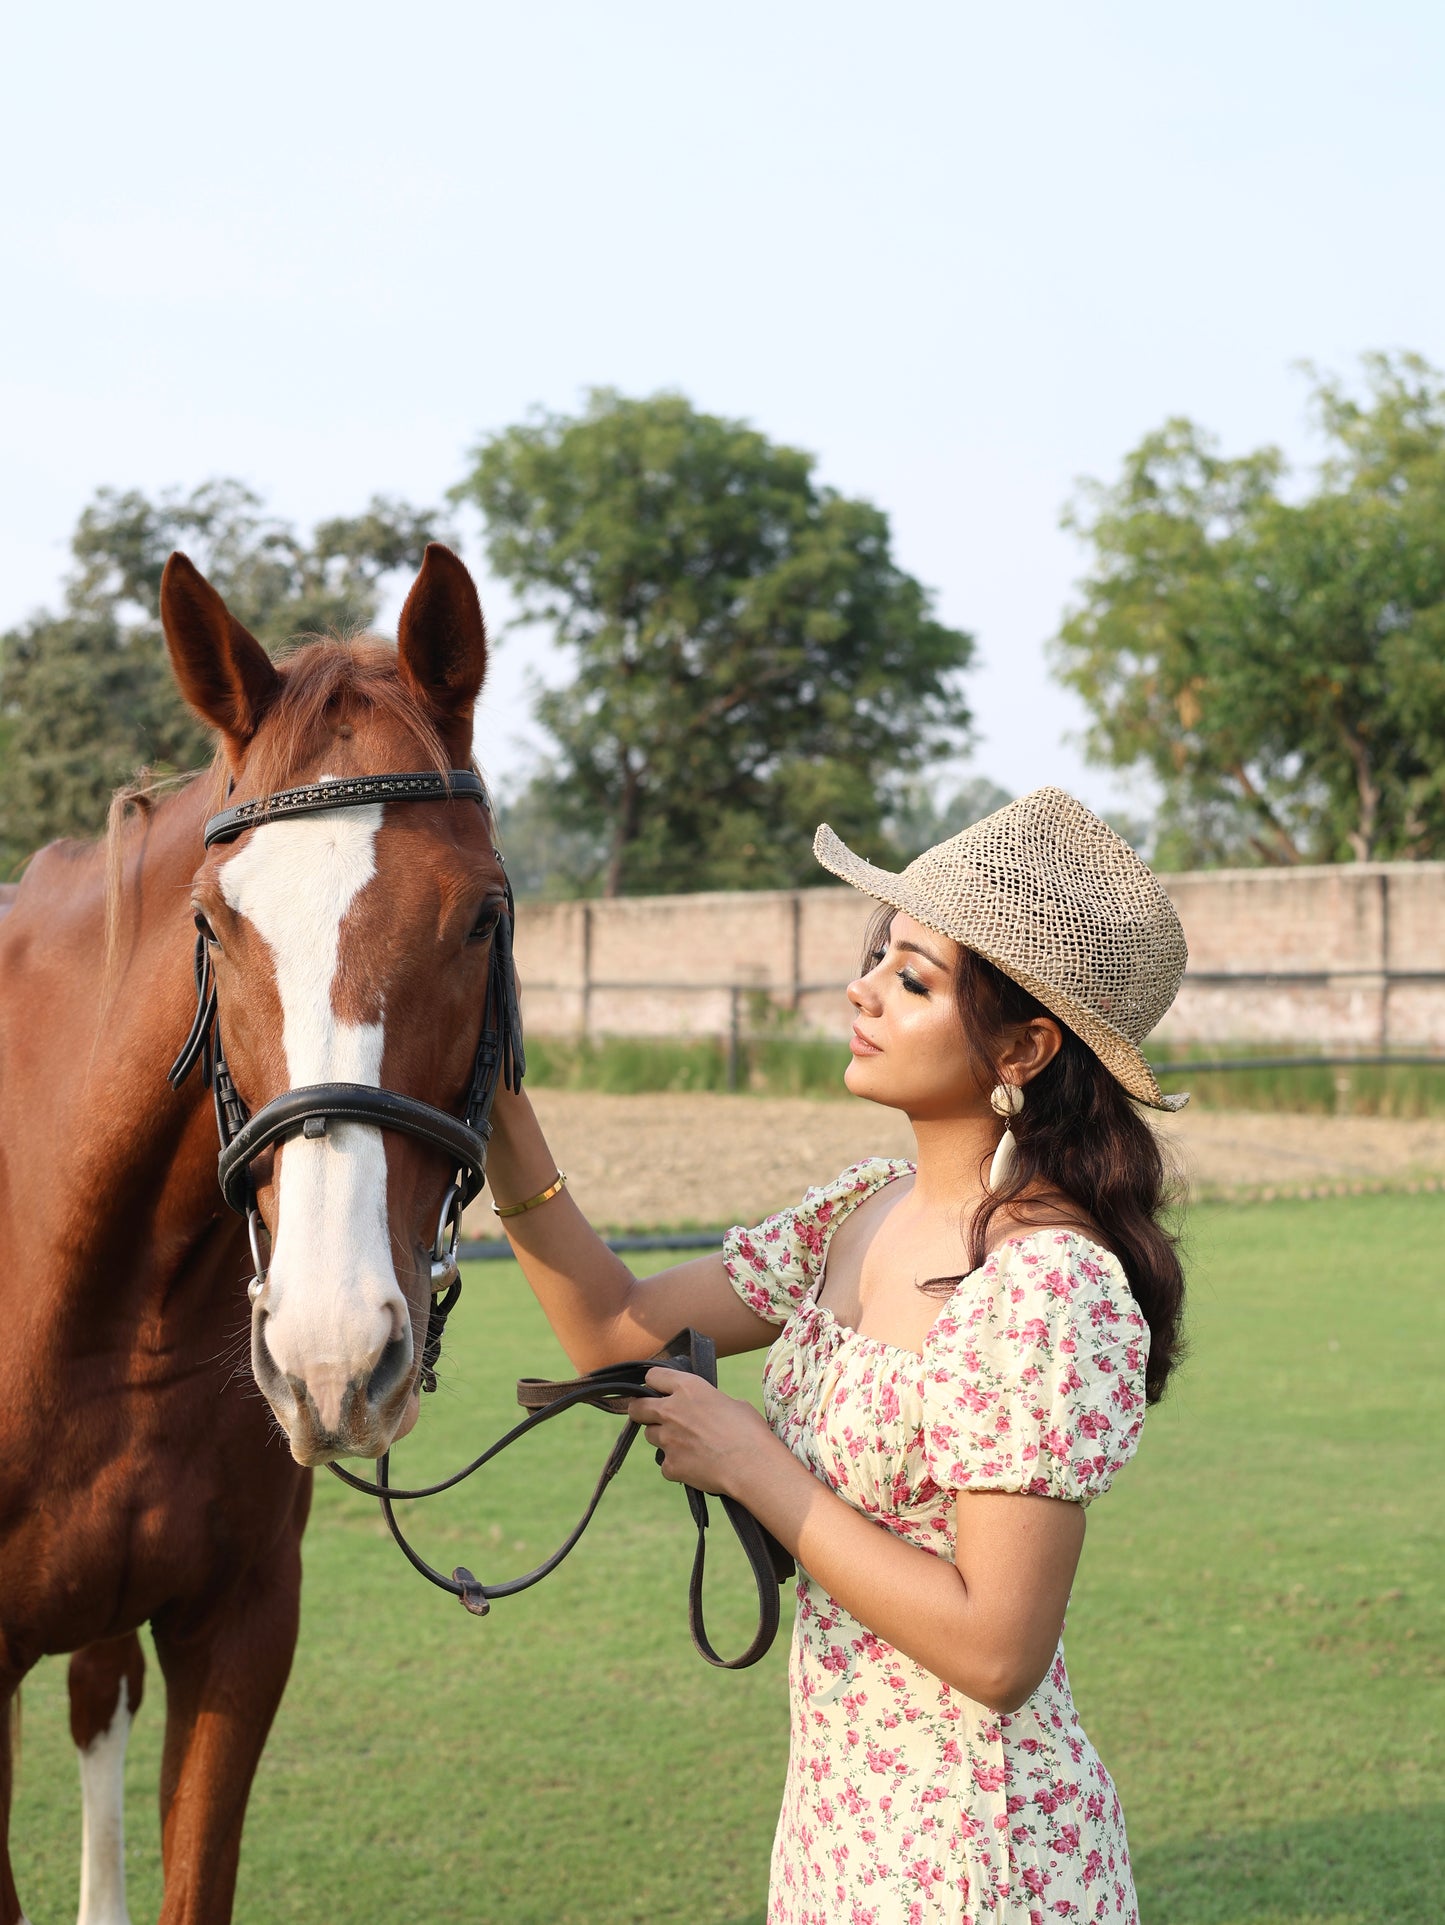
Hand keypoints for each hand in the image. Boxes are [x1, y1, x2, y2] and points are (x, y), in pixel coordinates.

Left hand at [626, 1367, 776, 1497]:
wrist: (752, 1465)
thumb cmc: (749, 1431)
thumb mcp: (731, 1403)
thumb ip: (707, 1402)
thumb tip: (704, 1410)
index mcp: (687, 1387)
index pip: (652, 1376)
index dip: (654, 1384)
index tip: (658, 1390)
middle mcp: (671, 1411)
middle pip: (636, 1408)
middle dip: (642, 1411)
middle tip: (654, 1417)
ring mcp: (667, 1440)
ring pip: (650, 1436)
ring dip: (663, 1439)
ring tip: (687, 1444)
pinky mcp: (670, 1465)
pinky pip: (666, 1464)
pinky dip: (676, 1465)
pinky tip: (695, 1466)